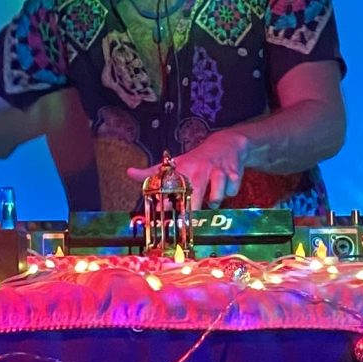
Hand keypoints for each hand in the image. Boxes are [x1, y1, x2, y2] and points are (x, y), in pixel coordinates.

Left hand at [126, 128, 253, 209]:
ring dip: (214, 201)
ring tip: (212, 198)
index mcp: (183, 169)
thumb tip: (129, 172)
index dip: (166, 202)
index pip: (172, 187)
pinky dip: (230, 193)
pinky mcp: (233, 173)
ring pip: (217, 196)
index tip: (163, 212)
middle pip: (195, 194)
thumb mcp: (175, 163)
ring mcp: (217, 171)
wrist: (226, 143)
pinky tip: (226, 187)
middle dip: (193, 208)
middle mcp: (199, 170)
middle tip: (190, 218)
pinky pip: (232, 192)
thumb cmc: (197, 159)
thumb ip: (152, 172)